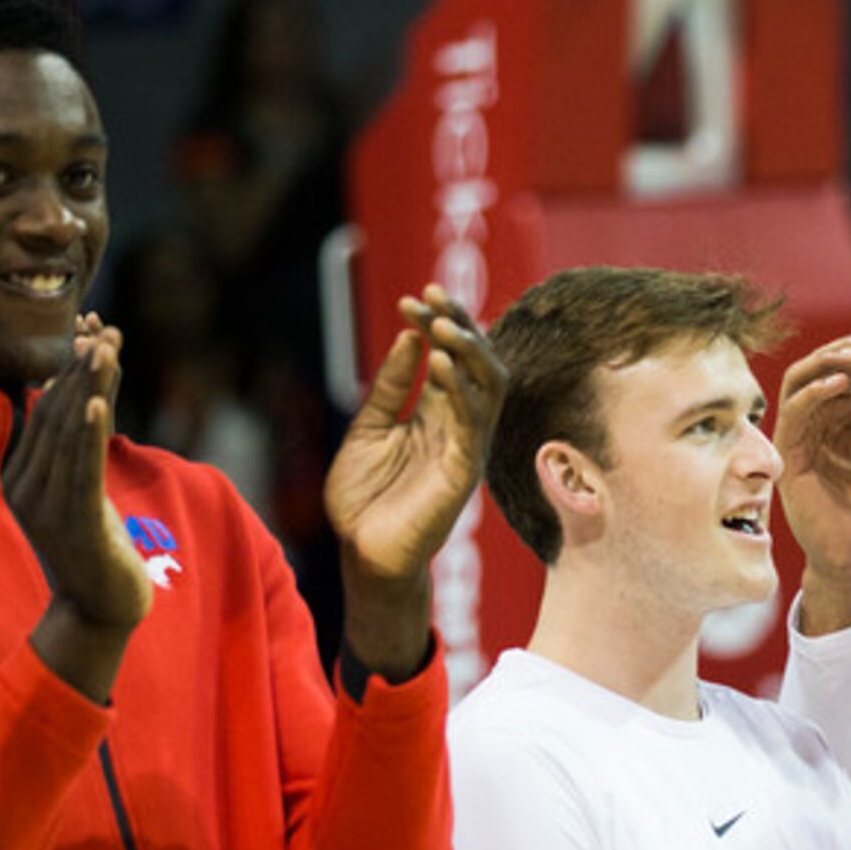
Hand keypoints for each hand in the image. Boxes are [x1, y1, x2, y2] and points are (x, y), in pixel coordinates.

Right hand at [7, 318, 151, 702]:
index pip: (44, 412)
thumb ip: (77, 448)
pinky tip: (96, 400)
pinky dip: (88, 431)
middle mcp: (26, 486)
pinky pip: (80, 468)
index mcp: (22, 475)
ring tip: (103, 347)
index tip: (89, 330)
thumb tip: (80, 396)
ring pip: (67, 435)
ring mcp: (46, 505)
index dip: (68, 369)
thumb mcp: (82, 490)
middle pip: (53, 415)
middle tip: (101, 327)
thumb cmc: (96, 547)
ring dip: (88, 387)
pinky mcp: (72, 522)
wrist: (100, 609)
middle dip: (80, 369)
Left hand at [330, 287, 509, 677]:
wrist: (362, 556)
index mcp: (437, 415)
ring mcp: (466, 449)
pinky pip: (473, 424)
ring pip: (488, 387)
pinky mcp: (463, 473)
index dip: (439, 324)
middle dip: (460, 325)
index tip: (414, 298)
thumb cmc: (365, 500)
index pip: (451, 358)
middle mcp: (459, 427)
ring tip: (442, 323)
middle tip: (434, 293)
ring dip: (468, 350)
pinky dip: (460, 390)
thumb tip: (410, 336)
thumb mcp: (368, 429)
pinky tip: (438, 362)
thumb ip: (391, 388)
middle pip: (478, 364)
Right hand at [774, 327, 850, 634]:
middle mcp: (815, 425)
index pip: (842, 369)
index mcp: (838, 419)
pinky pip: (792, 415)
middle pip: (815, 368)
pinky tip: (840, 383)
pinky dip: (813, 393)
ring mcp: (799, 440)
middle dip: (844, 348)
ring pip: (797, 383)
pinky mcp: (790, 459)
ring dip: (826, 362)